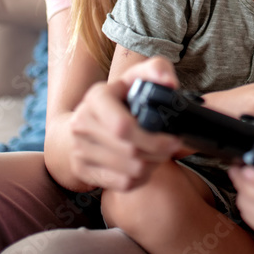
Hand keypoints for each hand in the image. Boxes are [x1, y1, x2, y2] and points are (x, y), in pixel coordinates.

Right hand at [66, 57, 181, 190]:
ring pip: (130, 170)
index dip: (153, 137)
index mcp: (96, 97)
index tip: (174, 137)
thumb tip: (169, 82)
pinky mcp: (82, 169)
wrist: (82, 121)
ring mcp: (79, 149)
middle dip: (159, 152)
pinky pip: (122, 184)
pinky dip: (141, 178)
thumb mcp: (136, 77)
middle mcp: (81, 123)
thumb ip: (157, 69)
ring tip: (159, 154)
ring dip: (152, 165)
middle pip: (131, 151)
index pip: (123, 127)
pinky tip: (145, 164)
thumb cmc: (119, 98)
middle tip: (171, 146)